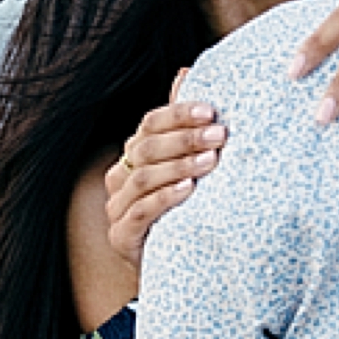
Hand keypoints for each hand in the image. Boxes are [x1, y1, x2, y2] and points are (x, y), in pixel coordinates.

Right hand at [104, 75, 225, 269]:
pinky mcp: (121, 237)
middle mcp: (119, 178)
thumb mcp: (191, 165)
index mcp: (134, 154)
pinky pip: (141, 211)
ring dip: (179, 166)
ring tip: (211, 162)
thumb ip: (186, 125)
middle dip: (186, 139)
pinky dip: (166, 198)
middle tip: (221, 136)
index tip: (211, 111)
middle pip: (146, 147)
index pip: (149, 123)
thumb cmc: (188, 209)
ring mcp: (117, 208)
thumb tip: (186, 72)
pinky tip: (190, 191)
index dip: (178, 114)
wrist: (183, 266)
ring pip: (143, 177)